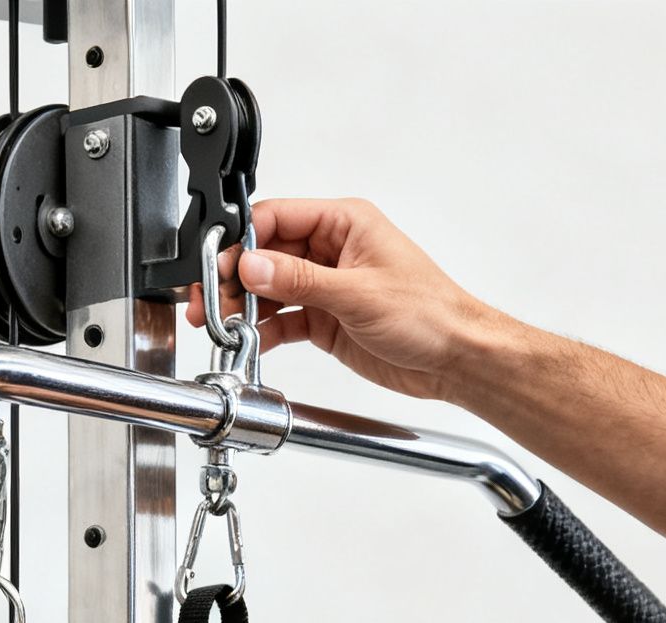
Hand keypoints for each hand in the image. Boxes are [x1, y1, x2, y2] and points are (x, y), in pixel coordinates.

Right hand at [186, 197, 525, 403]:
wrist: (456, 359)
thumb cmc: (430, 314)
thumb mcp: (358, 293)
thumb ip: (299, 280)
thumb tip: (252, 264)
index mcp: (344, 223)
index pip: (276, 219)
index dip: (242, 241)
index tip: (220, 265)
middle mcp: (332, 250)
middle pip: (265, 255)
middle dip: (234, 278)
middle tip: (209, 301)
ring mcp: (326, 285)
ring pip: (269, 289)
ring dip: (242, 307)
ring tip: (220, 324)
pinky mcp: (325, 318)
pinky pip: (282, 319)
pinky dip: (262, 331)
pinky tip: (248, 342)